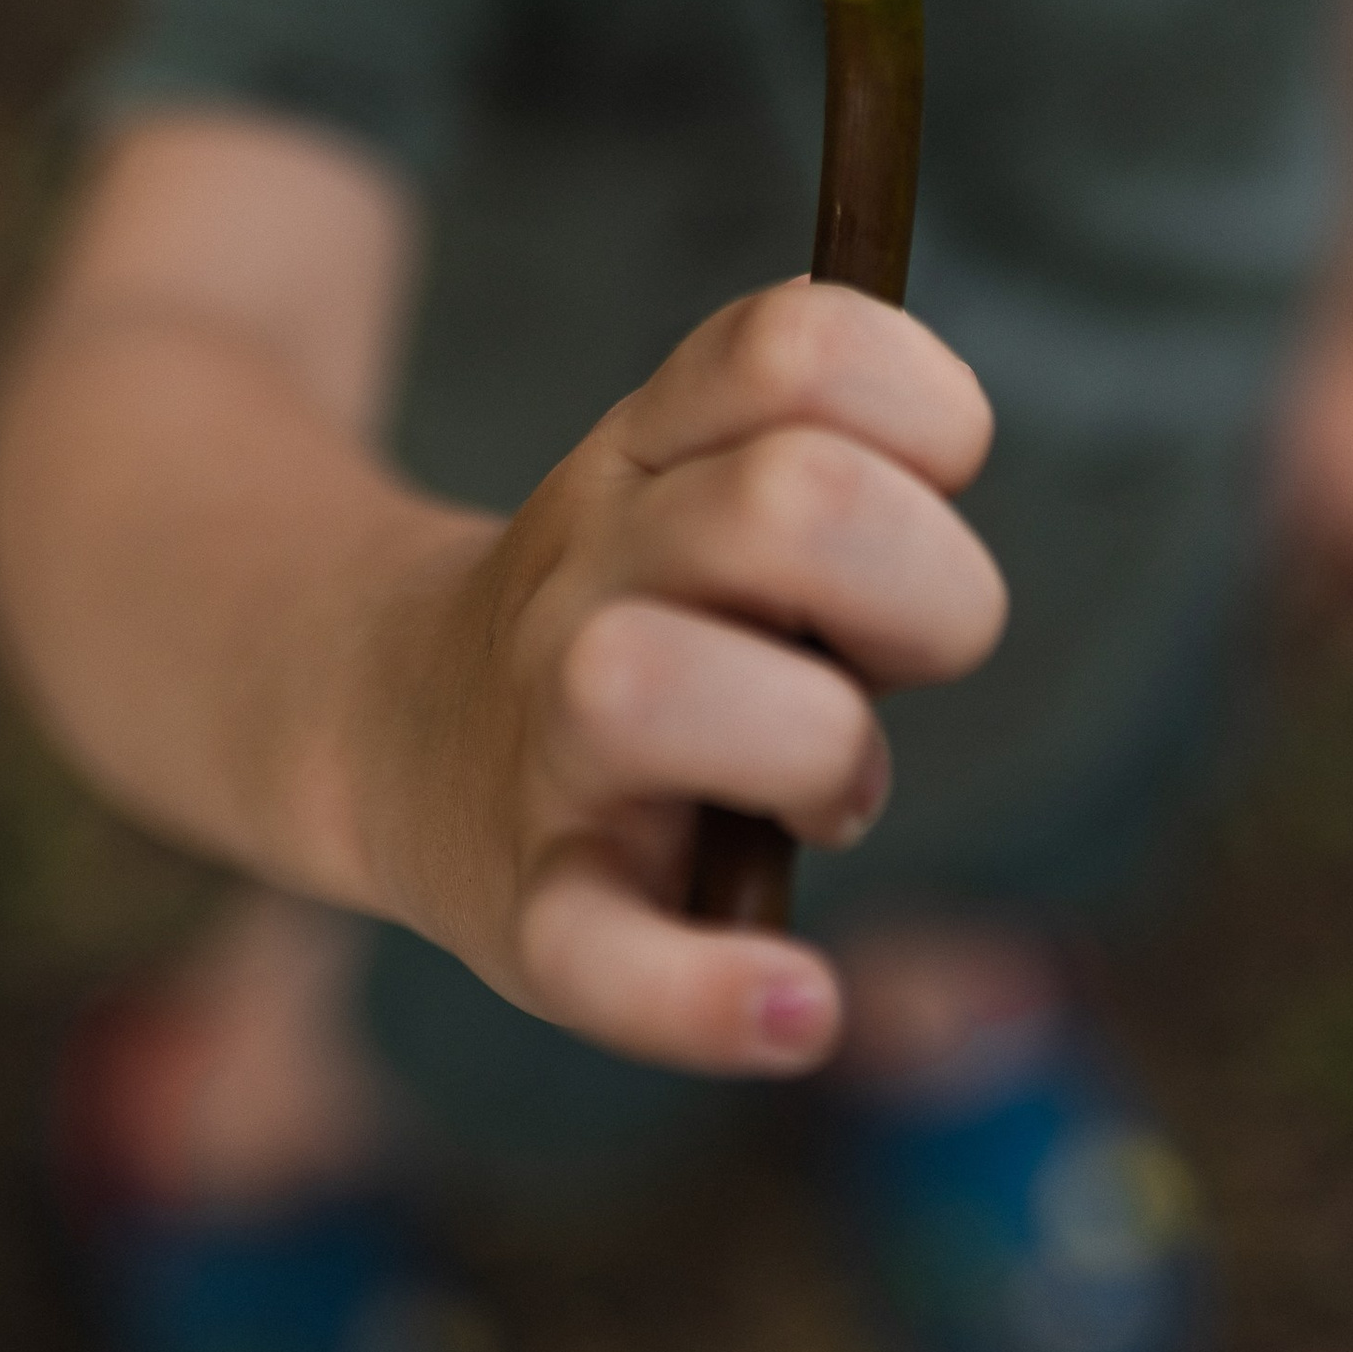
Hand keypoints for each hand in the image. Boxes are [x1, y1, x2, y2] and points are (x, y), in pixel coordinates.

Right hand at [342, 282, 1002, 1078]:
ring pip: (644, 685)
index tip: (941, 476)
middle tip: (897, 662)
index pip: (795, 344)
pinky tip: (800, 1007)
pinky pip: (597, 956)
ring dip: (813, 747)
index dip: (918, 404)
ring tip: (829, 797)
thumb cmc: (647, 605)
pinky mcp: (531, 911)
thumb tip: (945, 410)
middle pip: (784, 503)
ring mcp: (548, 734)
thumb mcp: (702, 473)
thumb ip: (823, 424)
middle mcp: (593, 565)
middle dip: (922, 588)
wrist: (407, 733)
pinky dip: (705, 996)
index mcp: (652, 447)